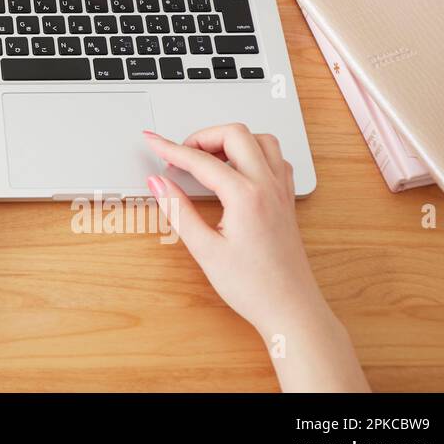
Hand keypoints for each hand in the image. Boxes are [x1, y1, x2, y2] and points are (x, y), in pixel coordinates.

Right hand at [144, 124, 367, 391]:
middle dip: (203, 136)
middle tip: (180, 154)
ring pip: (262, 140)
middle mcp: (268, 186)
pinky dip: (254, 153)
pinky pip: (276, 159)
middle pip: (236, 134)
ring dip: (232, 140)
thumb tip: (158, 184)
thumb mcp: (205, 250)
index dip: (170, 149)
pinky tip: (237, 170)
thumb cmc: (253, 287)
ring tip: (208, 158)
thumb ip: (178, 211)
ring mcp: (282, 191)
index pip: (200, 161)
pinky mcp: (287, 200)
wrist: (291, 310)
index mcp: (246, 196)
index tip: (153, 142)